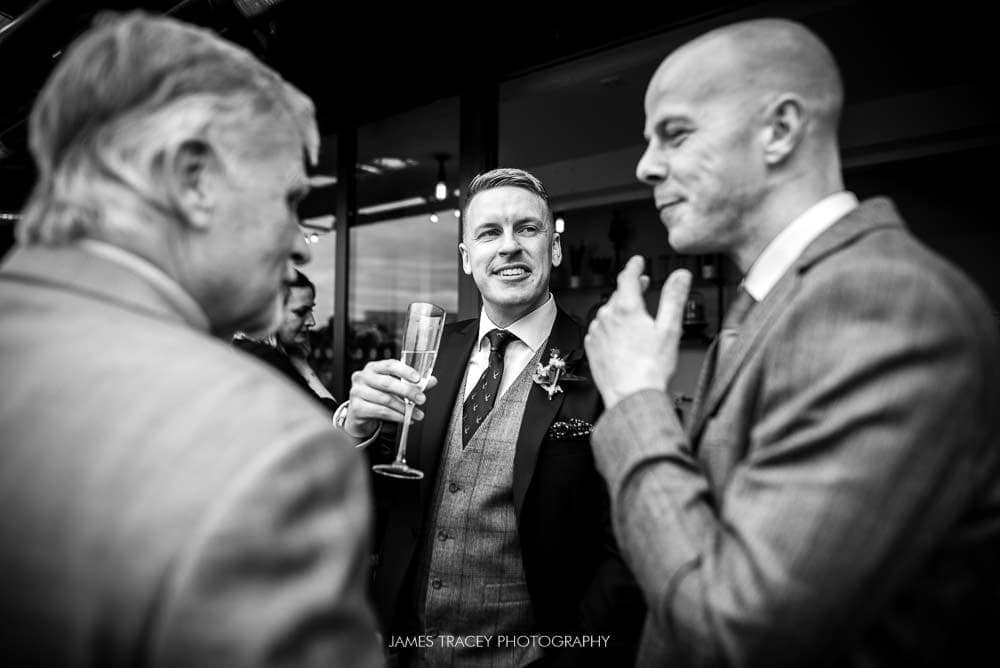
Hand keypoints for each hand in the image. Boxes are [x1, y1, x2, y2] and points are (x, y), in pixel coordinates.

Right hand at [343, 359, 438, 437]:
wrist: (360, 414)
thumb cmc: (378, 396)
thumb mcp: (395, 388)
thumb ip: (412, 383)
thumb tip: (432, 380)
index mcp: (373, 368)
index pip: (390, 365)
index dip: (405, 371)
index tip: (418, 379)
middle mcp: (362, 377)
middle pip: (387, 383)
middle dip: (407, 391)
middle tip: (422, 399)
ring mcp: (357, 392)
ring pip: (385, 400)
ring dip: (404, 408)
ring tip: (417, 414)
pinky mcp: (356, 407)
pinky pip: (381, 412)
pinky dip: (396, 416)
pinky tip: (405, 419)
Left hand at [585, 256, 690, 408]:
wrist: (631, 397)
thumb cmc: (651, 369)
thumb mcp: (670, 329)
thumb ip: (674, 298)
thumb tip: (681, 276)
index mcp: (626, 309)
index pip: (628, 277)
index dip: (634, 266)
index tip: (637, 261)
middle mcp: (607, 317)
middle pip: (619, 295)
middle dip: (631, 288)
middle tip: (643, 286)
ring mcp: (597, 333)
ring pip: (609, 312)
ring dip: (621, 309)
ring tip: (636, 317)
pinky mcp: (592, 347)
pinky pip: (601, 329)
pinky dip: (611, 327)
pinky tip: (622, 337)